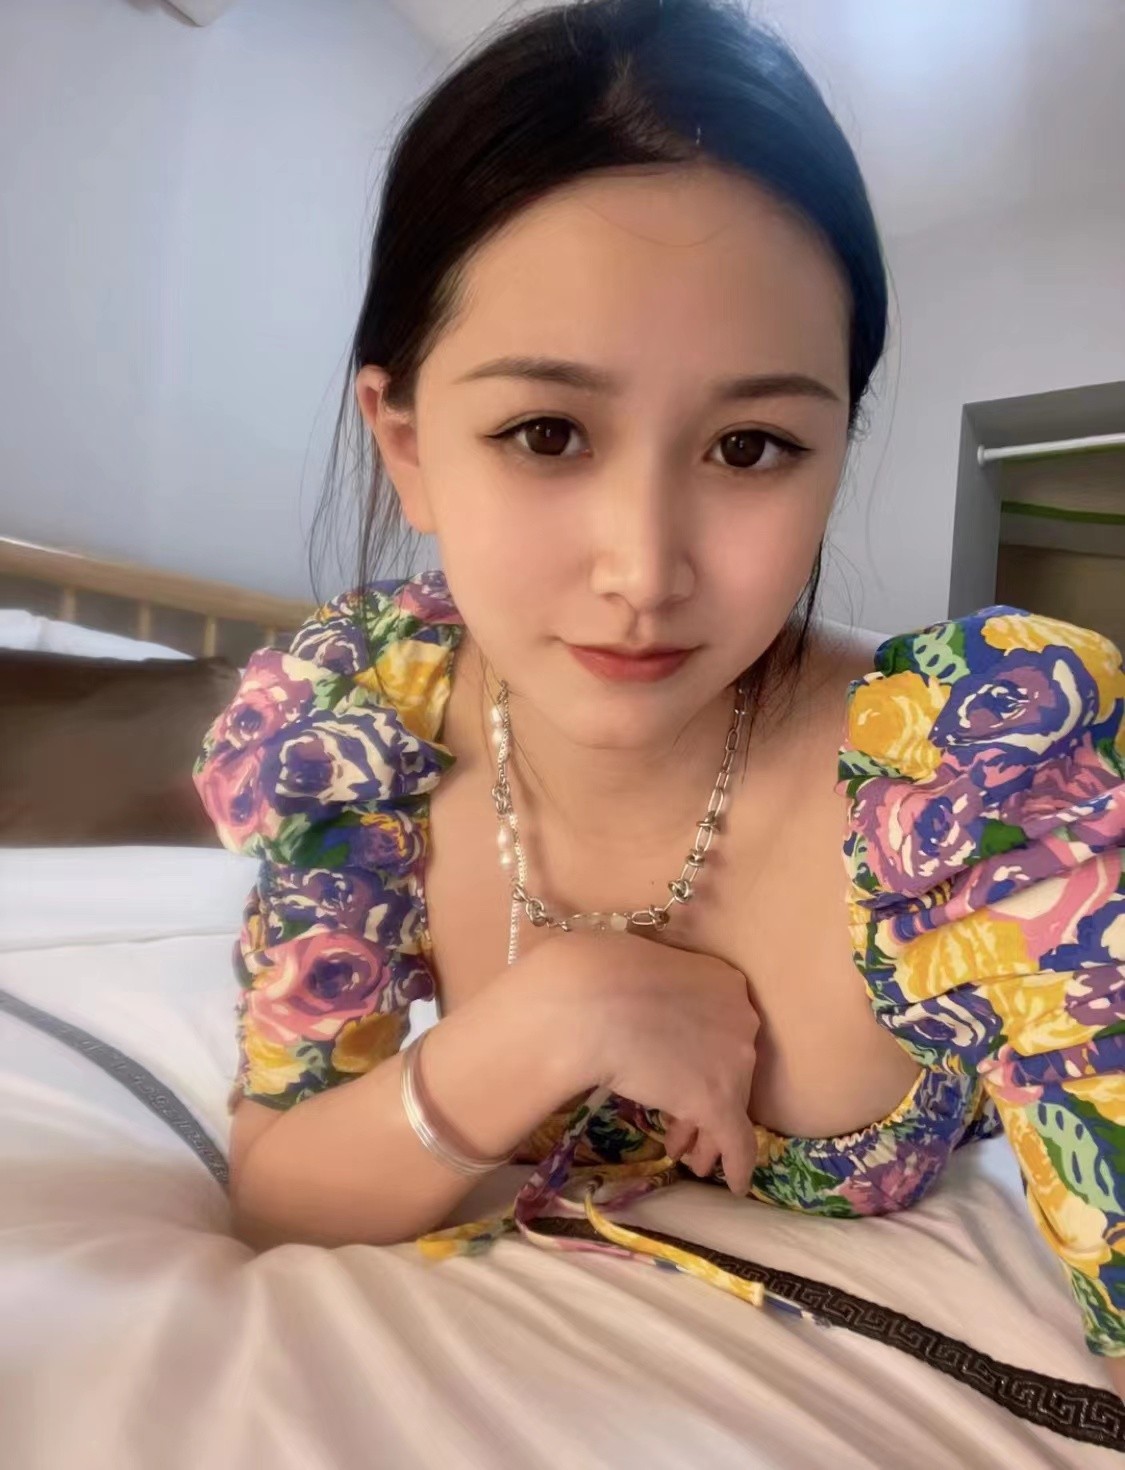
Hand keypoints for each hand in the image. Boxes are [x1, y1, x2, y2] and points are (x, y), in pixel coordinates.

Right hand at [524, 929, 759, 1195]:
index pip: (722, 1030)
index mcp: (724, 981)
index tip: (683, 1075)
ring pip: (732, 1105)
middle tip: (682, 1124)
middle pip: (730, 1068)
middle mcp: (741, 1019)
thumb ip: (659, 996)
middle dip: (703, 1097)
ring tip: (689, 1156)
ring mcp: (734, 1061)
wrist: (591, 999)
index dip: (704, 1058)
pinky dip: (736, 1164)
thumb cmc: (602, 976)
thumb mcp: (644, 974)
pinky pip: (736, 1141)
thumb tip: (639, 1011)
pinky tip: (732, 1183)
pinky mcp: (717, 1101)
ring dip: (708, 1132)